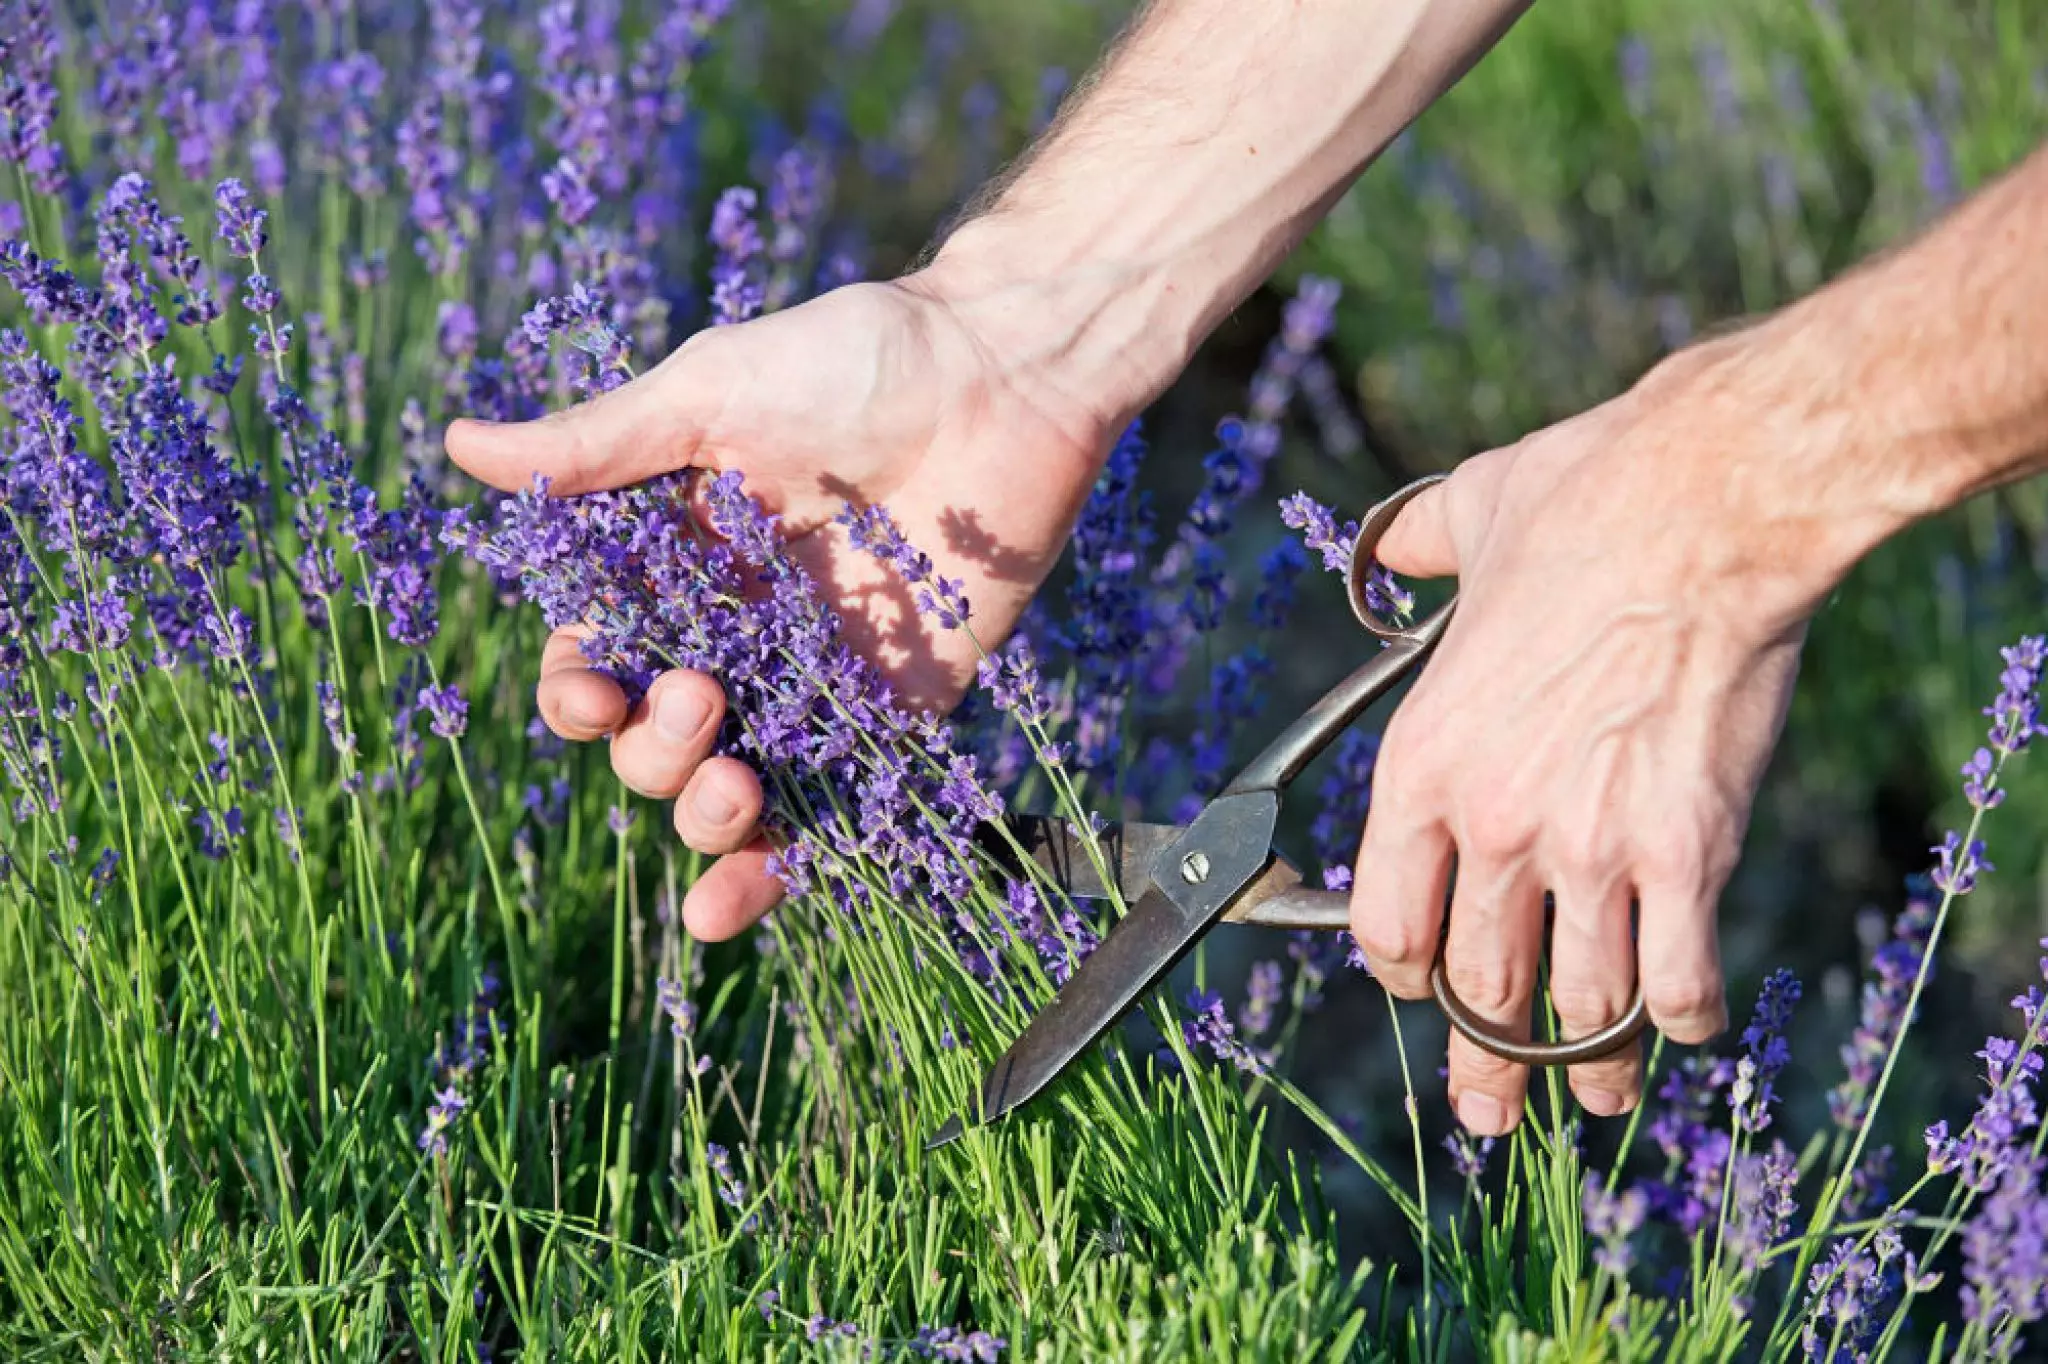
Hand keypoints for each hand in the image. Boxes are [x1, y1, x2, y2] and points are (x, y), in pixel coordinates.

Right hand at [446, 273, 1119, 939]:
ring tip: (733, 786)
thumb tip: (458, 446)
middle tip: (699, 696)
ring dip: (709, 817)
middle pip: (657, 742)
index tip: (596, 695)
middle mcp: (740, 635)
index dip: (581, 696)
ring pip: (734, 790)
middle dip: (655, 750)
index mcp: (679, 567)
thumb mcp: (708, 398)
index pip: (601, 662)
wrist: (1003, 372)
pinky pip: (836, 807)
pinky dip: (783, 866)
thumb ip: (596, 450)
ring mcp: (819, 681)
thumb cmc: (849, 359)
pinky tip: (733, 902)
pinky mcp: (901, 710)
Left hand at [1350, 338, 1854, 1136]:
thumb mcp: (1461, 520)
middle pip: (1474, 987)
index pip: (1386, 924)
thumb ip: (1414, 554)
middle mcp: (1491, 825)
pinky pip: (1677, 978)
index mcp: (1420, 764)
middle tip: (1489, 1108)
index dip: (1401, 970)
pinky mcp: (1688, 852)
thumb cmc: (1583, 500)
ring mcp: (1589, 848)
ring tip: (1599, 1100)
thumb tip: (1390, 547)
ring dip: (1586, 1067)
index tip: (1419, 984)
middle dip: (1483, 1062)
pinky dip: (1682, 1017)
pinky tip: (1685, 1028)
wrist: (1708, 502)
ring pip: (1574, 1005)